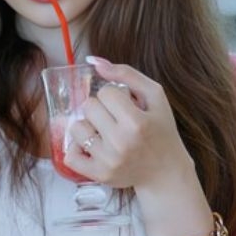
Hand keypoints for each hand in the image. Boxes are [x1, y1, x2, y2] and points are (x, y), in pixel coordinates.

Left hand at [61, 56, 195, 190]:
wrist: (166, 171)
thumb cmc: (161, 130)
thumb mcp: (155, 96)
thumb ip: (127, 74)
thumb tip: (94, 61)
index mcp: (137, 122)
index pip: (106, 92)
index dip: (115, 96)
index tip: (126, 106)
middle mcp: (121, 142)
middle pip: (89, 107)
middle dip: (101, 109)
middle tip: (115, 119)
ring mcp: (109, 160)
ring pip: (77, 128)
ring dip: (88, 126)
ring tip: (104, 132)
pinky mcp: (99, 174)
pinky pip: (70, 155)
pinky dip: (77, 148)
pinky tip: (93, 146)